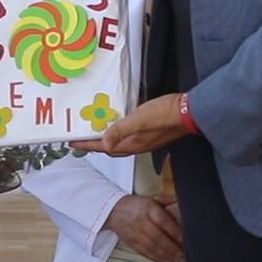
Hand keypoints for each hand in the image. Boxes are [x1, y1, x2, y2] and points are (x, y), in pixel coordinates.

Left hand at [70, 94, 188, 156]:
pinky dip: (118, 132)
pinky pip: (128, 136)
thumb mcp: (140, 119)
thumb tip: (103, 143)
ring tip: (94, 131)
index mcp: (133, 144)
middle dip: (94, 145)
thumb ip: (121, 130)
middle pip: (110, 148)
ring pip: (119, 143)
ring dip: (105, 138)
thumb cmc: (165, 114)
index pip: (104, 148)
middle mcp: (137, 145)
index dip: (87, 145)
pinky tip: (117, 123)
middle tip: (80, 138)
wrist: (189, 112)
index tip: (71, 143)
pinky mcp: (151, 132)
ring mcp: (145, 140)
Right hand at [104, 194, 183, 261]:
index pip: (163, 221)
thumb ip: (168, 203)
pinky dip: (155, 258)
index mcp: (148, 208)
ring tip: (175, 259)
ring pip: (151, 247)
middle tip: (182, 254)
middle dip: (171, 247)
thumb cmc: (137, 206)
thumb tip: (184, 206)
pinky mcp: (131, 242)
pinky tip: (164, 259)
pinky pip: (144, 252)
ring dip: (165, 255)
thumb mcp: (152, 200)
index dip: (174, 231)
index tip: (183, 239)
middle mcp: (141, 221)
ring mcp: (135, 233)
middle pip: (158, 237)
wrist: (114, 210)